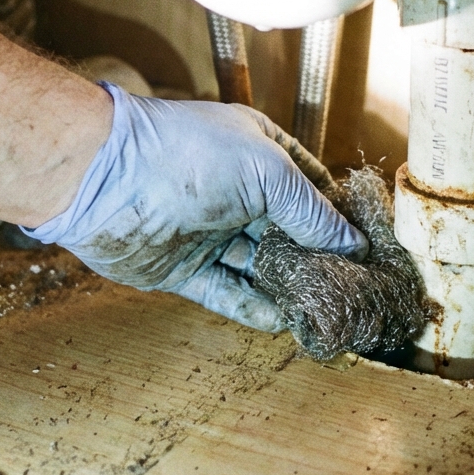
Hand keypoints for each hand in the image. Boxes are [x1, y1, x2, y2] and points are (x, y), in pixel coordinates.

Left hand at [23, 83, 366, 330]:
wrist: (104, 180)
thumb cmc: (190, 157)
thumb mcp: (268, 172)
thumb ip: (311, 213)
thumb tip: (351, 244)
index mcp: (257, 153)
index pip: (310, 186)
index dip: (338, 213)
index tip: (369, 244)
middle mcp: (234, 192)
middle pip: (287, 231)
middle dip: (318, 258)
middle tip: (354, 287)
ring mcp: (207, 232)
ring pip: (259, 266)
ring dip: (290, 287)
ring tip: (325, 309)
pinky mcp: (181, 270)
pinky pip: (226, 293)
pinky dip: (253, 307)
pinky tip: (284, 321)